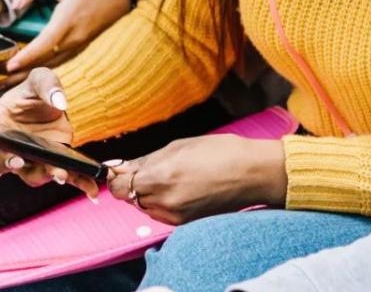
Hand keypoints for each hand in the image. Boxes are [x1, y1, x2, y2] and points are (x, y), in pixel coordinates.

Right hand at [0, 68, 100, 197]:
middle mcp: (5, 147)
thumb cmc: (37, 94)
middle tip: (15, 160)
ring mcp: (28, 159)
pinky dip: (78, 185)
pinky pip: (61, 178)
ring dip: (42, 175)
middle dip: (2, 164)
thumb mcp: (40, 79)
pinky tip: (93, 190)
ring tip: (58, 173)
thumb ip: (47, 84)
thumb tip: (59, 103)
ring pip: (28, 175)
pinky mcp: (51, 164)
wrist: (59, 106)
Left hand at [5, 0, 131, 73]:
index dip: (27, 56)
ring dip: (32, 72)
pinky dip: (44, 67)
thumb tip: (16, 3)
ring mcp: (80, 44)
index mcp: (68, 19)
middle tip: (0, 76)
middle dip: (23, 70)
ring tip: (10, 79)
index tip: (10, 65)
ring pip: (53, 63)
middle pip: (45, 60)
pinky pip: (61, 60)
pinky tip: (31, 70)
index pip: (44, 44)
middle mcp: (75, 37)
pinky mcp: (83, 47)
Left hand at [107, 135, 286, 224]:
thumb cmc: (220, 152)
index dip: (117, 178)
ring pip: (146, 207)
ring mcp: (176, 216)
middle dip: (135, 184)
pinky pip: (162, 214)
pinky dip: (163, 203)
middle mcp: (165, 201)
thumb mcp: (178, 147)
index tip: (121, 170)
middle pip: (131, 197)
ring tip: (170, 177)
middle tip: (150, 169)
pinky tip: (180, 188)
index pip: (119, 187)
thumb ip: (146, 160)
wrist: (253, 174)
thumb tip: (122, 167)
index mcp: (160, 177)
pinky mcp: (186, 223)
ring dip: (148, 194)